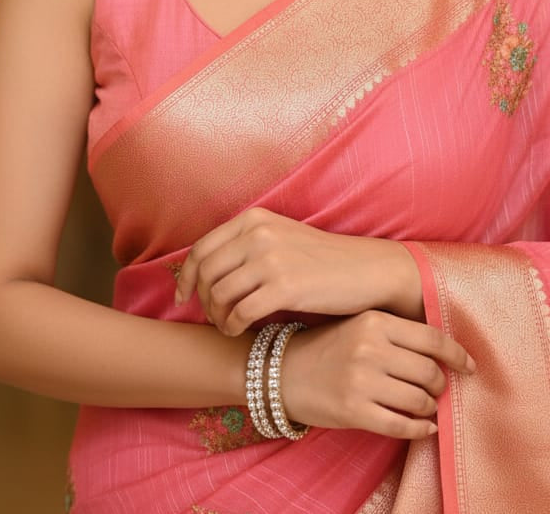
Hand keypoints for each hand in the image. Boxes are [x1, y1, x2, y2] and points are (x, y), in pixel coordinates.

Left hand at [174, 207, 423, 334]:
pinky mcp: (285, 287)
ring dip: (217, 316)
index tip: (183, 296)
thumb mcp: (280, 237)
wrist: (366, 270)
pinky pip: (240, 313)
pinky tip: (238, 331)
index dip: (186, 277)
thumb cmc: (322, 260)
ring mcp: (271, 259)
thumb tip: (205, 269)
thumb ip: (246, 245)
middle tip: (212, 317)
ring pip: (219, 294)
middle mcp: (259, 233)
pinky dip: (232, 326)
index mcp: (254, 218)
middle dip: (201, 300)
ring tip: (227, 325)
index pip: (202, 248)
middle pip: (206, 274)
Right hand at [281, 309, 475, 439]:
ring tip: (426, 407)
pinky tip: (424, 428)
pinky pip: (402, 425)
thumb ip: (396, 334)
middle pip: (429, 372)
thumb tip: (444, 354)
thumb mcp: (360, 326)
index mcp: (375, 321)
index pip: (432, 338)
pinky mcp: (354, 410)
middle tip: (438, 390)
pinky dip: (420, 429)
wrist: (281, 371)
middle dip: (440, 386)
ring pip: (418, 400)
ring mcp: (361, 380)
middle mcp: (370, 348)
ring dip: (429, 408)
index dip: (457, 355)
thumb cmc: (327, 347)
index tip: (469, 367)